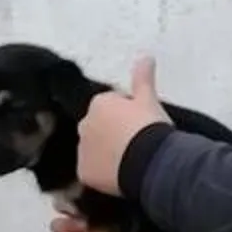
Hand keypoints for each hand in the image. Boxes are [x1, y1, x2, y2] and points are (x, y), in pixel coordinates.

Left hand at [75, 57, 168, 195]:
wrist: (149, 160)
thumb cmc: (149, 126)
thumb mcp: (149, 99)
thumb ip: (143, 78)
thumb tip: (146, 56)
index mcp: (98, 104)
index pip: (110, 108)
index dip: (127, 117)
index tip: (140, 125)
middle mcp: (84, 124)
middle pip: (98, 129)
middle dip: (112, 134)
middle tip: (135, 143)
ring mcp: (82, 150)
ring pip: (94, 151)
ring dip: (106, 154)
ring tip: (129, 161)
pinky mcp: (84, 172)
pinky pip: (92, 172)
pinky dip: (103, 174)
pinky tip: (120, 175)